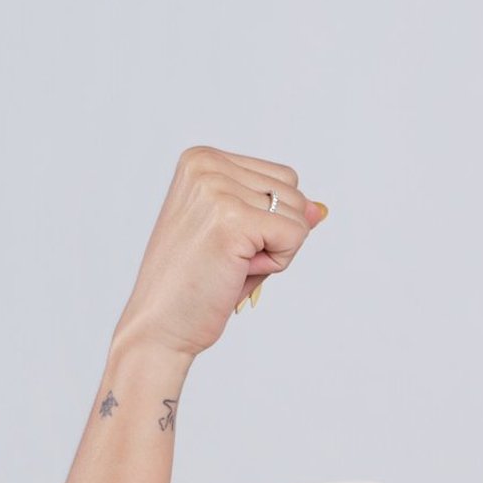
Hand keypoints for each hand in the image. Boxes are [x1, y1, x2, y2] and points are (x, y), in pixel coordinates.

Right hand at [112, 145, 328, 361]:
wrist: (161, 324)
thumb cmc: (196, 285)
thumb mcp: (243, 237)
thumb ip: (279, 215)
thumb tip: (320, 209)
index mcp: (202, 159)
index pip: (282, 178)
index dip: (269, 220)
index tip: (227, 241)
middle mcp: (206, 164)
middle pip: (293, 192)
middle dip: (276, 235)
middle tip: (229, 258)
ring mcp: (216, 188)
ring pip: (298, 214)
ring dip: (275, 251)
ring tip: (230, 264)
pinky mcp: (232, 219)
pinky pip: (295, 235)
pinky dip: (278, 263)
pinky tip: (237, 270)